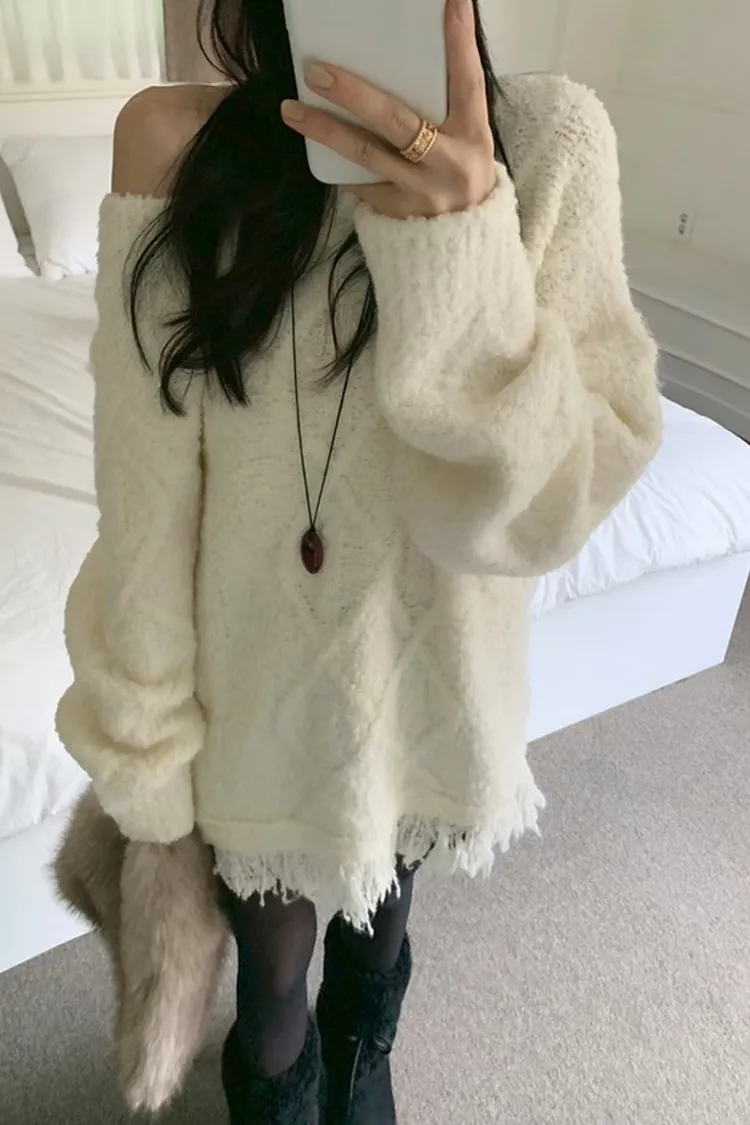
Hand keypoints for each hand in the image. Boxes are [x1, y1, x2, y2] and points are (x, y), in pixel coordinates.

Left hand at [280, 0, 497, 218]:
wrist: (465, 241)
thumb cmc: (460, 171)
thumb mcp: (466, 136)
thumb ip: (442, 103)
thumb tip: (402, 59)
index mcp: (473, 134)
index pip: (467, 80)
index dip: (459, 41)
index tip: (452, 2)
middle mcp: (448, 162)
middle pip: (396, 120)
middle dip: (354, 93)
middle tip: (316, 71)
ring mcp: (421, 191)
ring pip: (366, 154)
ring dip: (325, 130)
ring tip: (291, 109)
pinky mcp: (399, 212)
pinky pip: (361, 183)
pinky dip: (338, 165)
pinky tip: (315, 149)